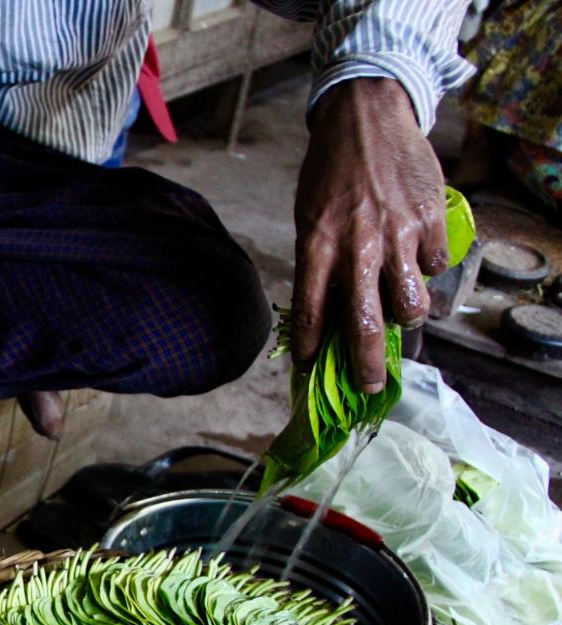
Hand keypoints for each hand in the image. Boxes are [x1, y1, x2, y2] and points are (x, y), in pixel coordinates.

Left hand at [292, 78, 448, 392]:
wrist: (366, 117)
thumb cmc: (331, 171)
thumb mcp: (309, 215)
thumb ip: (319, 261)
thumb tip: (327, 311)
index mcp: (317, 243)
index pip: (309, 309)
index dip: (310, 343)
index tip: (309, 365)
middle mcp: (357, 244)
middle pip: (363, 322)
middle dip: (367, 364)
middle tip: (372, 387)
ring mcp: (398, 233)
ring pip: (410, 302)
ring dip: (407, 318)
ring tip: (402, 317)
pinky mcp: (430, 219)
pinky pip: (435, 266)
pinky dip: (429, 271)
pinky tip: (419, 261)